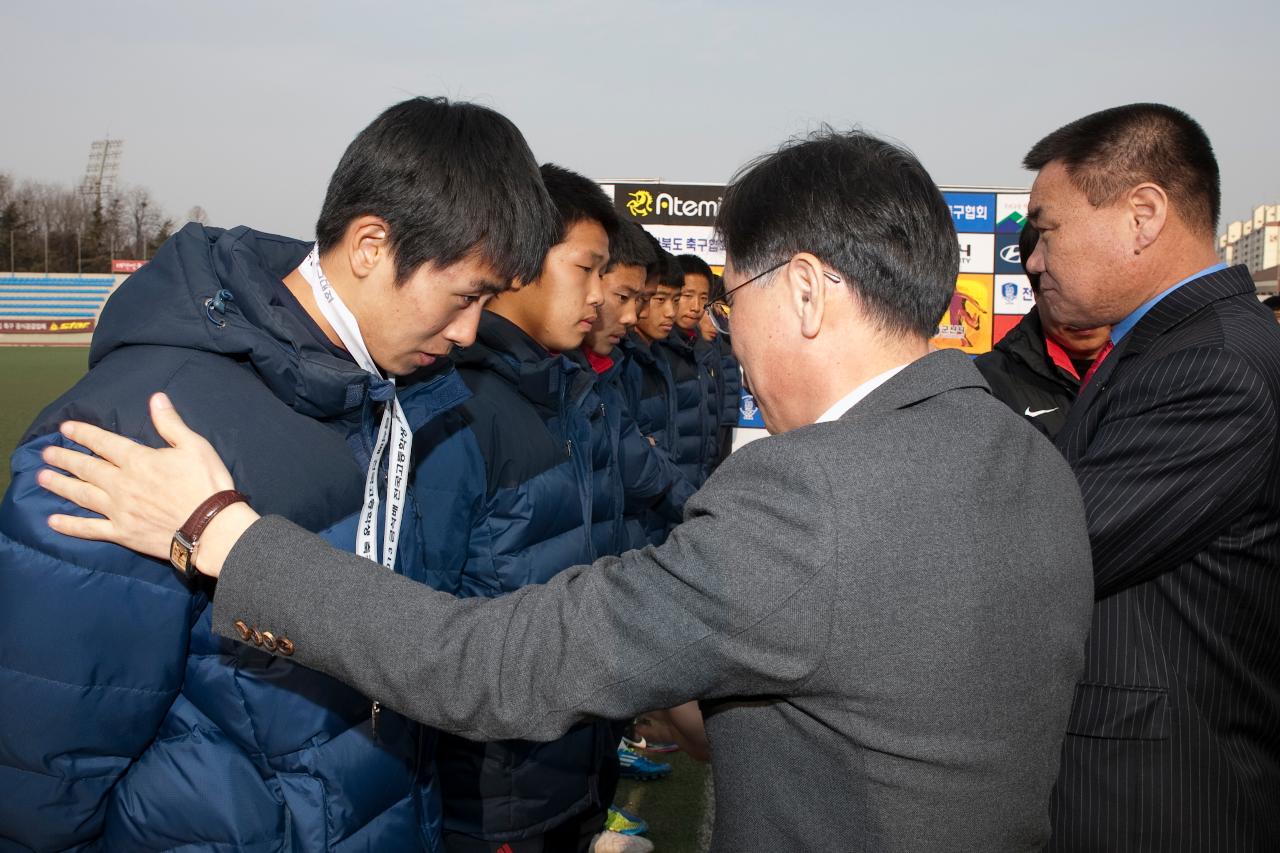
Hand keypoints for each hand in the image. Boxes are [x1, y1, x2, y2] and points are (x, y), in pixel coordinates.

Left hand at [38, 392, 252, 574]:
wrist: (211, 527)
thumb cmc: (207, 484)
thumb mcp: (195, 446)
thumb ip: (171, 424)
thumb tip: (156, 398)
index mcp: (138, 460)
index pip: (104, 443)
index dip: (84, 433)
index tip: (66, 428)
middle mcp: (121, 483)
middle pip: (87, 467)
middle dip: (65, 458)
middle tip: (46, 453)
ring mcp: (118, 509)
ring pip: (82, 494)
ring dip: (60, 485)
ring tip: (42, 478)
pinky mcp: (122, 532)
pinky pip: (90, 528)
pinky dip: (70, 525)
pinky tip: (53, 521)